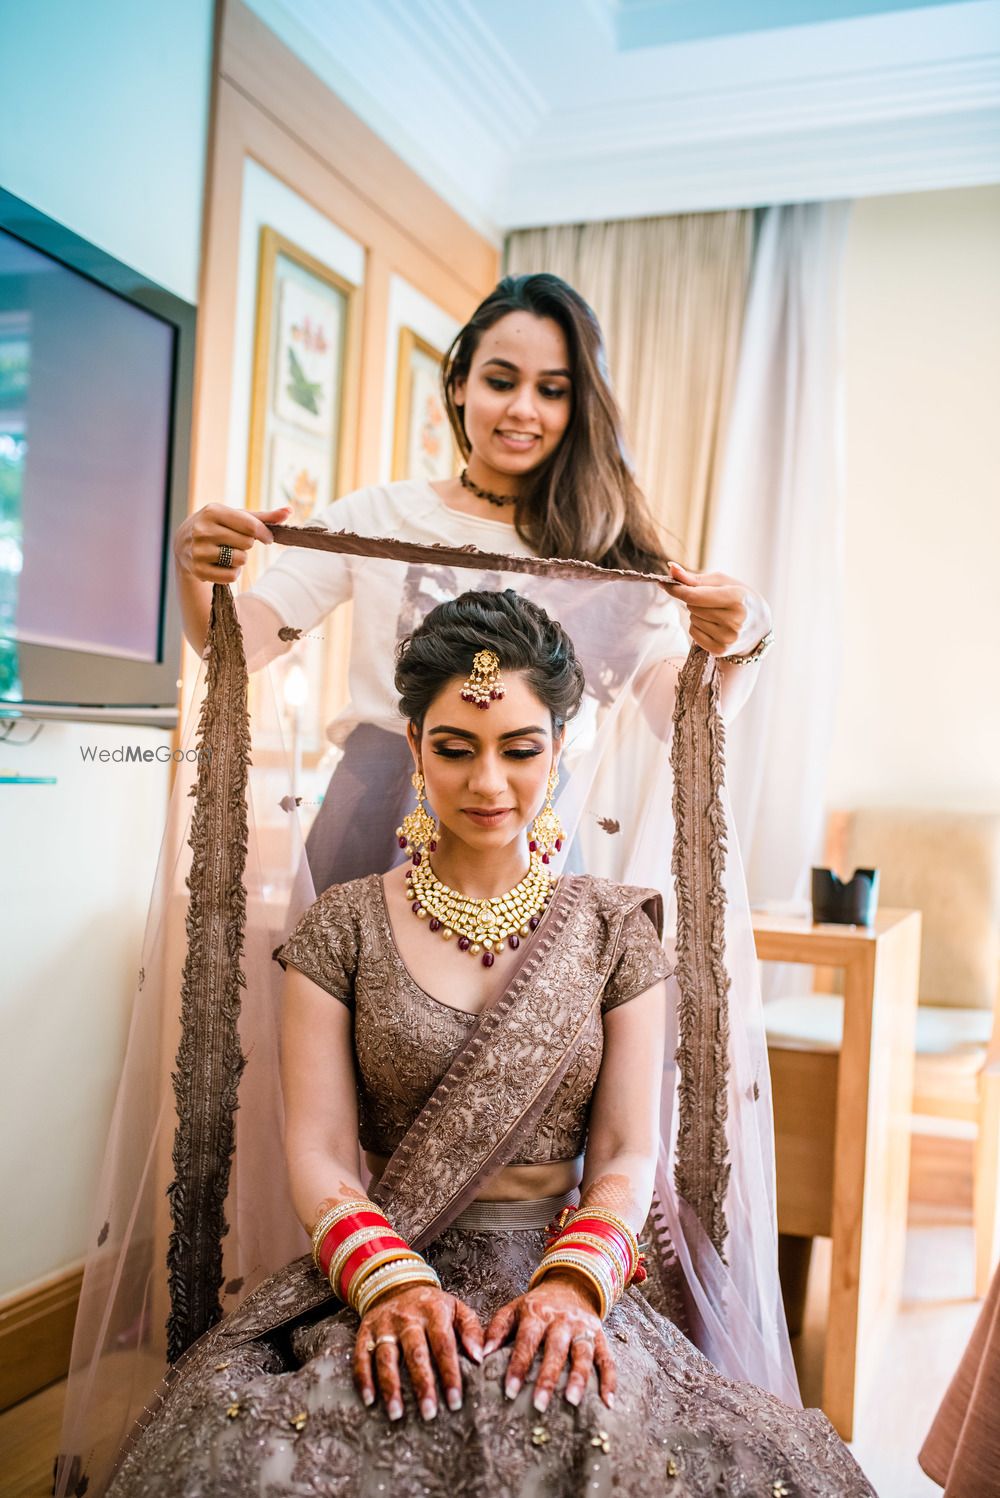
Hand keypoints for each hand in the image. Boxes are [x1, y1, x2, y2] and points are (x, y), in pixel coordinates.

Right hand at [173, 502, 290, 582]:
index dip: (265, 534)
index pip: (250, 525)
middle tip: (235, 543)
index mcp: (212, 511)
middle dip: (247, 545)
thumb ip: (263, 516)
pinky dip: (233, 573)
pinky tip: (222, 565)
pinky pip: (232, 576)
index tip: (268, 538)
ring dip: (240, 559)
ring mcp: (198, 551)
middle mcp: (202, 529)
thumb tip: (289, 511)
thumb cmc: (217, 527)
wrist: (182, 544)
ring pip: (240, 560)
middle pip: (247, 543)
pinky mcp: (198, 570)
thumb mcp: (235, 517)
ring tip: (226, 553)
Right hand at [353, 1284, 484, 1422]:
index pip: (443, 1344)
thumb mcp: (456, 1308)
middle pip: (415, 1353)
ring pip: (387, 1357)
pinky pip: (362, 1356)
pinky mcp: (366, 1331)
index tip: (455, 1401)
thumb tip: (479, 1358)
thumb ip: (471, 1330)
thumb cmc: (433, 1307)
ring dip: (391, 1386)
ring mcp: (385, 1324)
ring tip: (397, 1413)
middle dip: (422, 1384)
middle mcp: (407, 1317)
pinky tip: (369, 1400)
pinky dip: (364, 1378)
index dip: (449, 1373)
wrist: (397, 1283)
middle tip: (429, 1413)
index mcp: (434, 1311)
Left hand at [483, 1273, 615, 1411]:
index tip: (509, 1391)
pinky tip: (607, 1402)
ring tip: (573, 1402)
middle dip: (547, 1377)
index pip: (526, 1341)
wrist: (570, 1285)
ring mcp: (583, 1328)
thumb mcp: (513, 1309)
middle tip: (538, 1405)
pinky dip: (609, 1380)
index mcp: (537, 1313)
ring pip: (583, 1354)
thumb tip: (480, 1355)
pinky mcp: (600, 1336)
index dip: (518, 1366)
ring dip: (579, 1378)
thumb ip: (496, 1329)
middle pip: (555, 1350)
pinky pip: (607, 1359)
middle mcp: (562, 1320)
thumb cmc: (536, 1306)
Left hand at [664, 561, 770, 657]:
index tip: (664, 583)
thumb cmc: (740, 597)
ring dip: (698, 614)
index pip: (694, 595)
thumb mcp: (724, 582)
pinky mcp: (720, 650)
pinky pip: (693, 633)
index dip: (676, 589)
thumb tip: (670, 568)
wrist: (759, 627)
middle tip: (713, 600)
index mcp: (737, 599)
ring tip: (718, 614)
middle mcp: (734, 621)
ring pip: (692, 619)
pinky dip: (699, 627)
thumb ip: (695, 578)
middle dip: (695, 600)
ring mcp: (727, 638)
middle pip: (691, 606)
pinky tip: (715, 625)